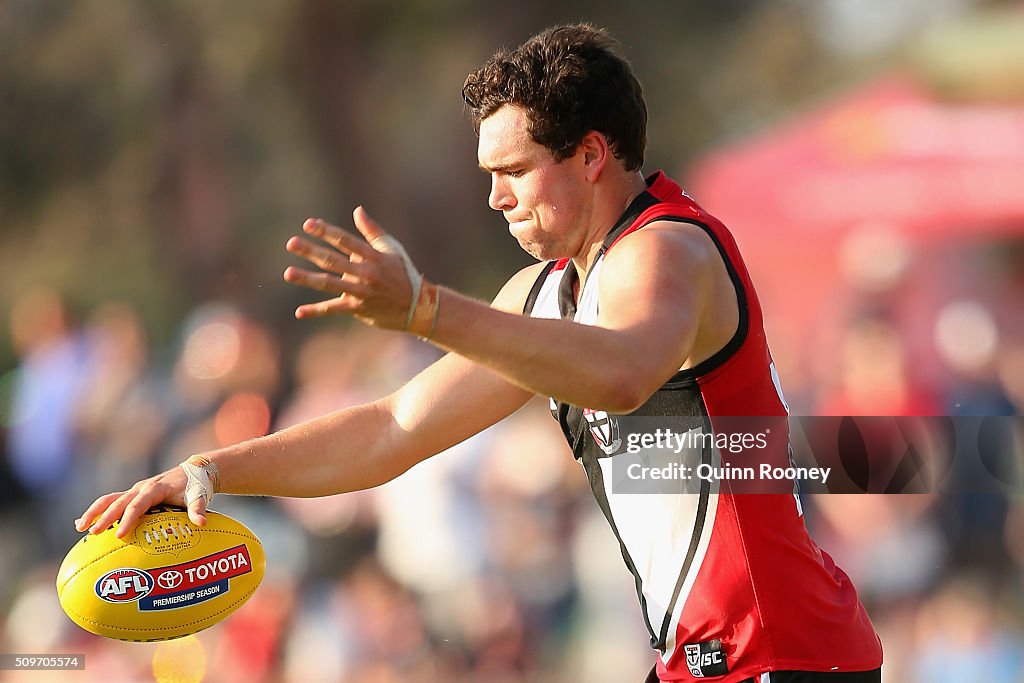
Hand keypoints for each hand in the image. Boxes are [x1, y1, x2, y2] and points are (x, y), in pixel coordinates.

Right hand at [74, 466, 206, 538]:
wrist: (194, 471)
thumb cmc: (196, 486)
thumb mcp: (199, 496)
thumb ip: (198, 509)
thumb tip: (202, 522)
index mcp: (155, 489)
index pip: (139, 505)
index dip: (129, 519)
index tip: (120, 534)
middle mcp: (142, 488)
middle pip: (119, 502)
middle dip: (105, 517)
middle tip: (93, 533)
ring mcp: (135, 490)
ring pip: (109, 499)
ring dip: (94, 512)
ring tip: (79, 527)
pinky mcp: (133, 494)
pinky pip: (111, 501)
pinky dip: (97, 510)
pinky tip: (82, 524)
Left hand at [283, 207, 418, 329]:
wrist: (418, 308)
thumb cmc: (403, 274)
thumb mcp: (392, 249)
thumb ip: (372, 230)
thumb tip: (357, 210)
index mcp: (373, 256)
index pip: (346, 241)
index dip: (327, 231)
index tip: (309, 224)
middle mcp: (366, 273)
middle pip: (333, 260)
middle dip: (311, 251)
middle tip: (291, 243)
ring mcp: (361, 292)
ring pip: (329, 284)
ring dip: (307, 278)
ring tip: (288, 273)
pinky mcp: (358, 309)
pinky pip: (334, 309)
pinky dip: (316, 311)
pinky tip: (299, 311)